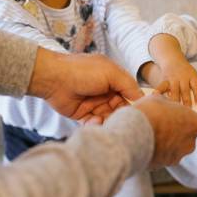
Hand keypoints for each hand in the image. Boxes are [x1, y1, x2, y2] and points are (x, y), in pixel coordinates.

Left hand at [28, 48, 142, 123]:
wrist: (54, 78)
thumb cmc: (83, 71)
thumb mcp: (112, 73)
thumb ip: (129, 85)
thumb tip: (143, 98)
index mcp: (114, 80)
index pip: (130, 95)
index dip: (135, 104)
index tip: (139, 114)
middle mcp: (106, 92)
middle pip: (121, 109)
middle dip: (121, 116)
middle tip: (121, 120)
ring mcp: (94, 104)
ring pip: (109, 118)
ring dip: (109, 121)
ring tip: (105, 120)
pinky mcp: (83, 115)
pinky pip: (95, 124)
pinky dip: (96, 124)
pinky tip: (93, 120)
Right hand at [133, 95, 196, 166]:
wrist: (134, 133)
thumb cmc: (150, 113)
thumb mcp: (159, 99)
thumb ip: (167, 104)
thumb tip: (164, 105)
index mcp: (195, 123)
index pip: (192, 120)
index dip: (180, 116)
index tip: (169, 115)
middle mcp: (191, 142)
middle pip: (184, 136)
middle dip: (174, 132)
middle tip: (159, 125)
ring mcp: (179, 155)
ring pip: (174, 148)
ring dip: (165, 143)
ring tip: (150, 135)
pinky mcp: (165, 164)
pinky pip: (163, 156)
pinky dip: (157, 151)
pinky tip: (146, 144)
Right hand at [147, 33, 196, 105]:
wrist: (172, 59)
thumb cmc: (187, 73)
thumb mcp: (195, 79)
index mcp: (193, 77)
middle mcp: (183, 78)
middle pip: (185, 90)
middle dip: (186, 100)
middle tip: (188, 110)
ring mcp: (173, 79)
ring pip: (174, 90)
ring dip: (175, 100)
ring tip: (175, 109)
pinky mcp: (165, 80)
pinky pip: (161, 86)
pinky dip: (158, 91)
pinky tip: (155, 96)